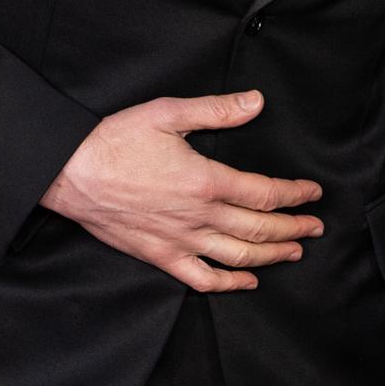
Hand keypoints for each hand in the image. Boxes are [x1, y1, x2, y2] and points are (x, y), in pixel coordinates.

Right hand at [41, 89, 322, 291]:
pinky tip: (247, 281)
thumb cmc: (114, 141)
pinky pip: (201, 278)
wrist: (68, 173)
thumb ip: (216, 110)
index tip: (312, 193)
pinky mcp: (159, 256)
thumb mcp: (167, 113)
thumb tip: (255, 102)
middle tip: (316, 226)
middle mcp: (198, 216)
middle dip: (293, 227)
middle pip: (259, 229)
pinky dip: (229, 283)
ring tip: (294, 250)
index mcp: (205, 181)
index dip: (294, 195)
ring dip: (272, 255)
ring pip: (238, 256)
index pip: (264, 193)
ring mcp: (179, 241)